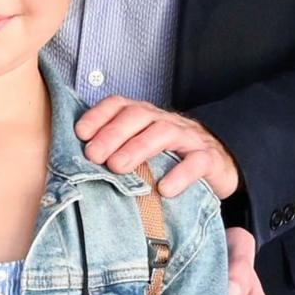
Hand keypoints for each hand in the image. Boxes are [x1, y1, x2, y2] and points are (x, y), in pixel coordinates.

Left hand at [76, 98, 238, 201]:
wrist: (219, 168)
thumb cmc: (169, 162)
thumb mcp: (141, 154)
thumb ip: (115, 153)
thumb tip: (74, 168)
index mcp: (146, 117)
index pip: (120, 104)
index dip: (99, 115)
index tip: (80, 133)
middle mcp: (166, 121)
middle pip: (138, 116)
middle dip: (113, 134)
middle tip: (94, 156)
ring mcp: (189, 138)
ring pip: (164, 132)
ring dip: (138, 148)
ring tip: (118, 167)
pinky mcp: (210, 159)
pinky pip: (197, 162)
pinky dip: (180, 174)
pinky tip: (164, 189)